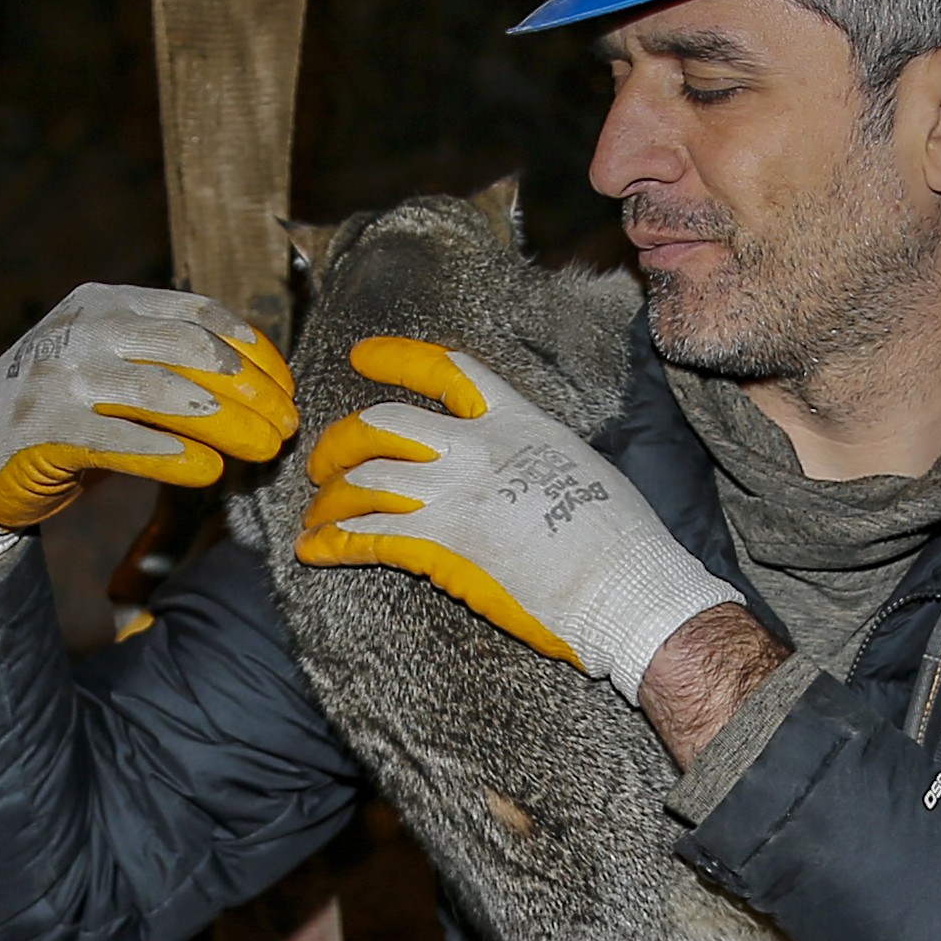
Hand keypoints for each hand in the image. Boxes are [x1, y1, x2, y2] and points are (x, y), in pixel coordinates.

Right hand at [0, 285, 296, 578]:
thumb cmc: (58, 416)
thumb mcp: (109, 369)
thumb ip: (166, 364)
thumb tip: (258, 387)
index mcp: (105, 302)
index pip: (196, 312)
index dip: (251, 350)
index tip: (285, 389)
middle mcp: (83, 329)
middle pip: (188, 349)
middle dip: (249, 390)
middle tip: (286, 426)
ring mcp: (60, 377)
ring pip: (163, 393)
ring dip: (225, 424)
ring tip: (263, 450)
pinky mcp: (45, 429)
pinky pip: (123, 440)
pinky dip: (172, 456)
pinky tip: (209, 472)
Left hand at [297, 338, 735, 686]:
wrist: (626, 584)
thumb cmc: (622, 538)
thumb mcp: (580, 467)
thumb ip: (535, 457)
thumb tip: (523, 467)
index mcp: (516, 421)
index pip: (447, 370)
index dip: (397, 357)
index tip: (362, 356)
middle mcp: (477, 447)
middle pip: (382, 424)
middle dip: (342, 441)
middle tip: (324, 462)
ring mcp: (455, 494)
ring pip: (364, 479)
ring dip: (330, 498)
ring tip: (316, 515)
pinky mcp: (441, 545)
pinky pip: (367, 535)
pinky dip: (331, 542)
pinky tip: (314, 551)